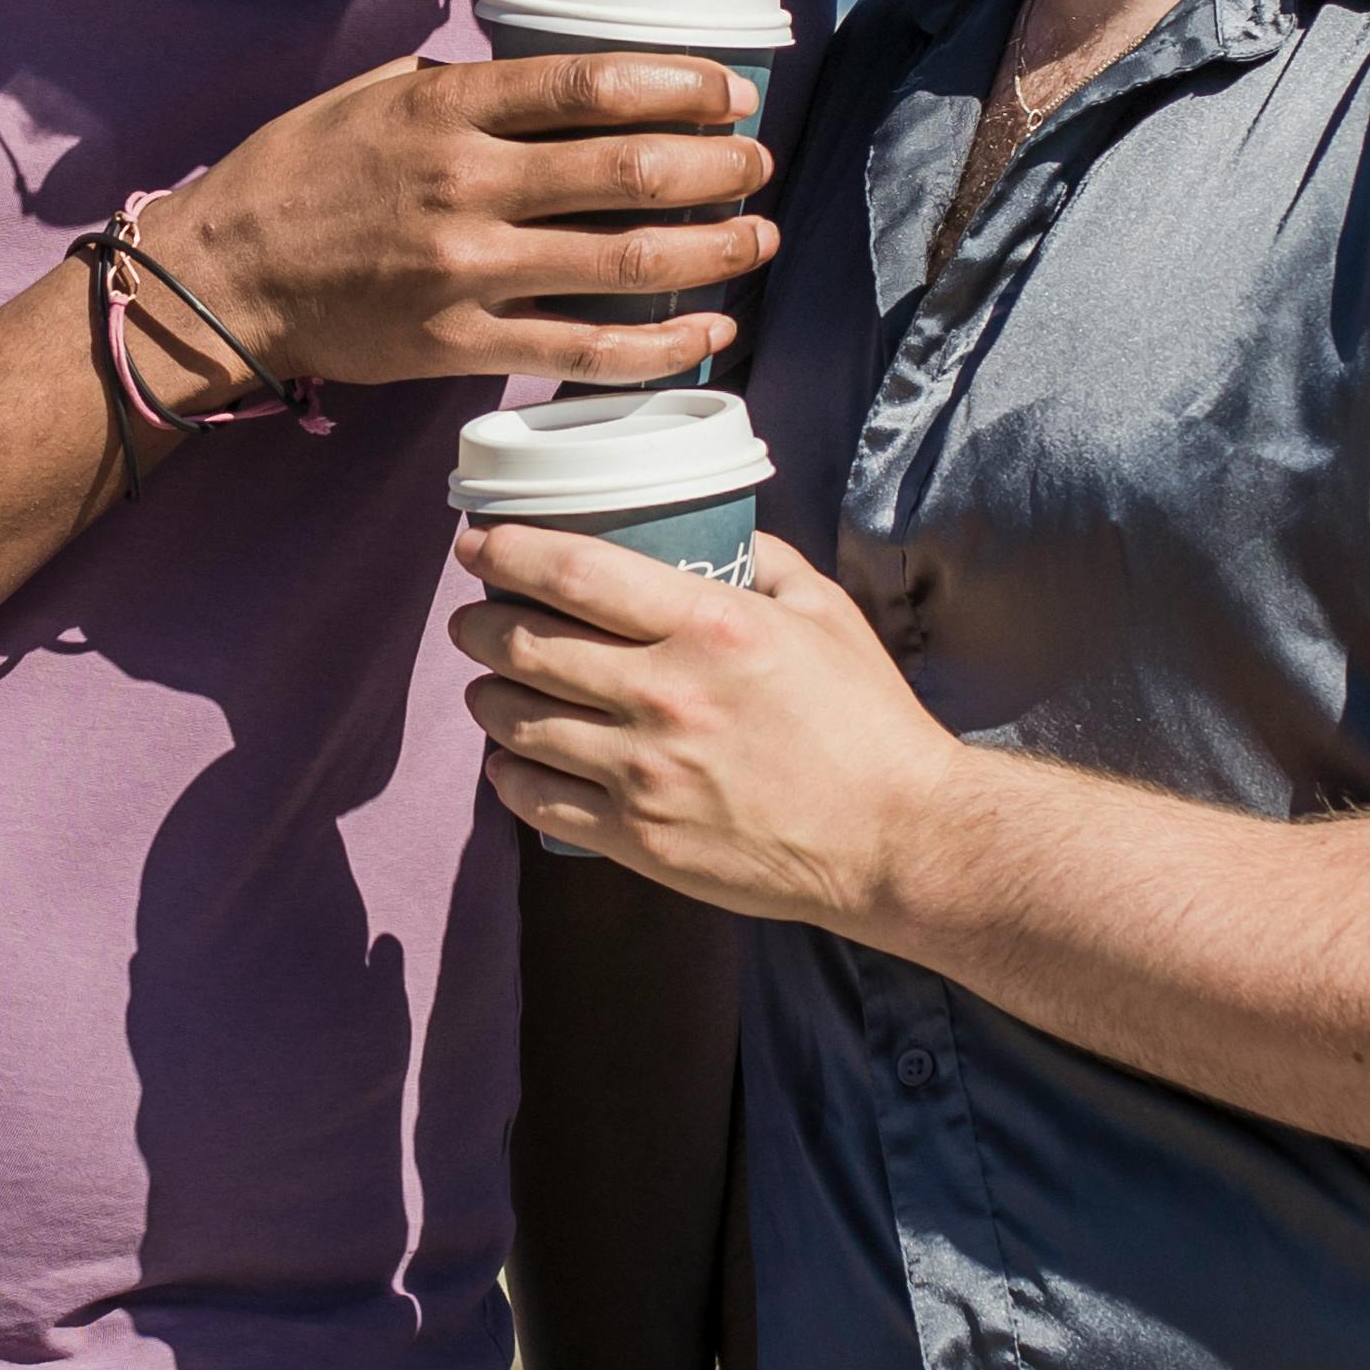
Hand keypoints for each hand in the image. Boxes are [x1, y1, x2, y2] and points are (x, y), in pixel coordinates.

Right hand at [150, 56, 774, 390]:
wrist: (222, 278)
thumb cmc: (295, 175)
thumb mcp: (369, 95)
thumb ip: (459, 84)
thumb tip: (548, 75)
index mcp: (445, 109)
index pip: (591, 86)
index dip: (681, 86)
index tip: (731, 91)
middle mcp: (464, 185)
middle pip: (628, 171)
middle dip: (717, 166)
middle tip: (756, 162)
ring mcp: (466, 272)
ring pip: (624, 261)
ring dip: (712, 249)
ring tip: (758, 237)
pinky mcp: (461, 345)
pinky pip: (585, 350)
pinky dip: (663, 343)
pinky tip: (711, 328)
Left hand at [448, 523, 964, 931]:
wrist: (898, 840)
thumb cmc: (867, 724)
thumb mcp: (824, 613)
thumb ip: (762, 561)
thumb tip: (713, 530)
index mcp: (709, 626)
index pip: (574, 572)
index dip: (507, 551)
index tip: (475, 543)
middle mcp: (666, 694)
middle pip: (525, 645)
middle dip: (478, 624)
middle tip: (471, 618)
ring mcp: (646, 773)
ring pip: (518, 723)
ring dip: (487, 696)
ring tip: (487, 685)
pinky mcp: (640, 839)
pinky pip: (537, 801)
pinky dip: (508, 775)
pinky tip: (509, 762)